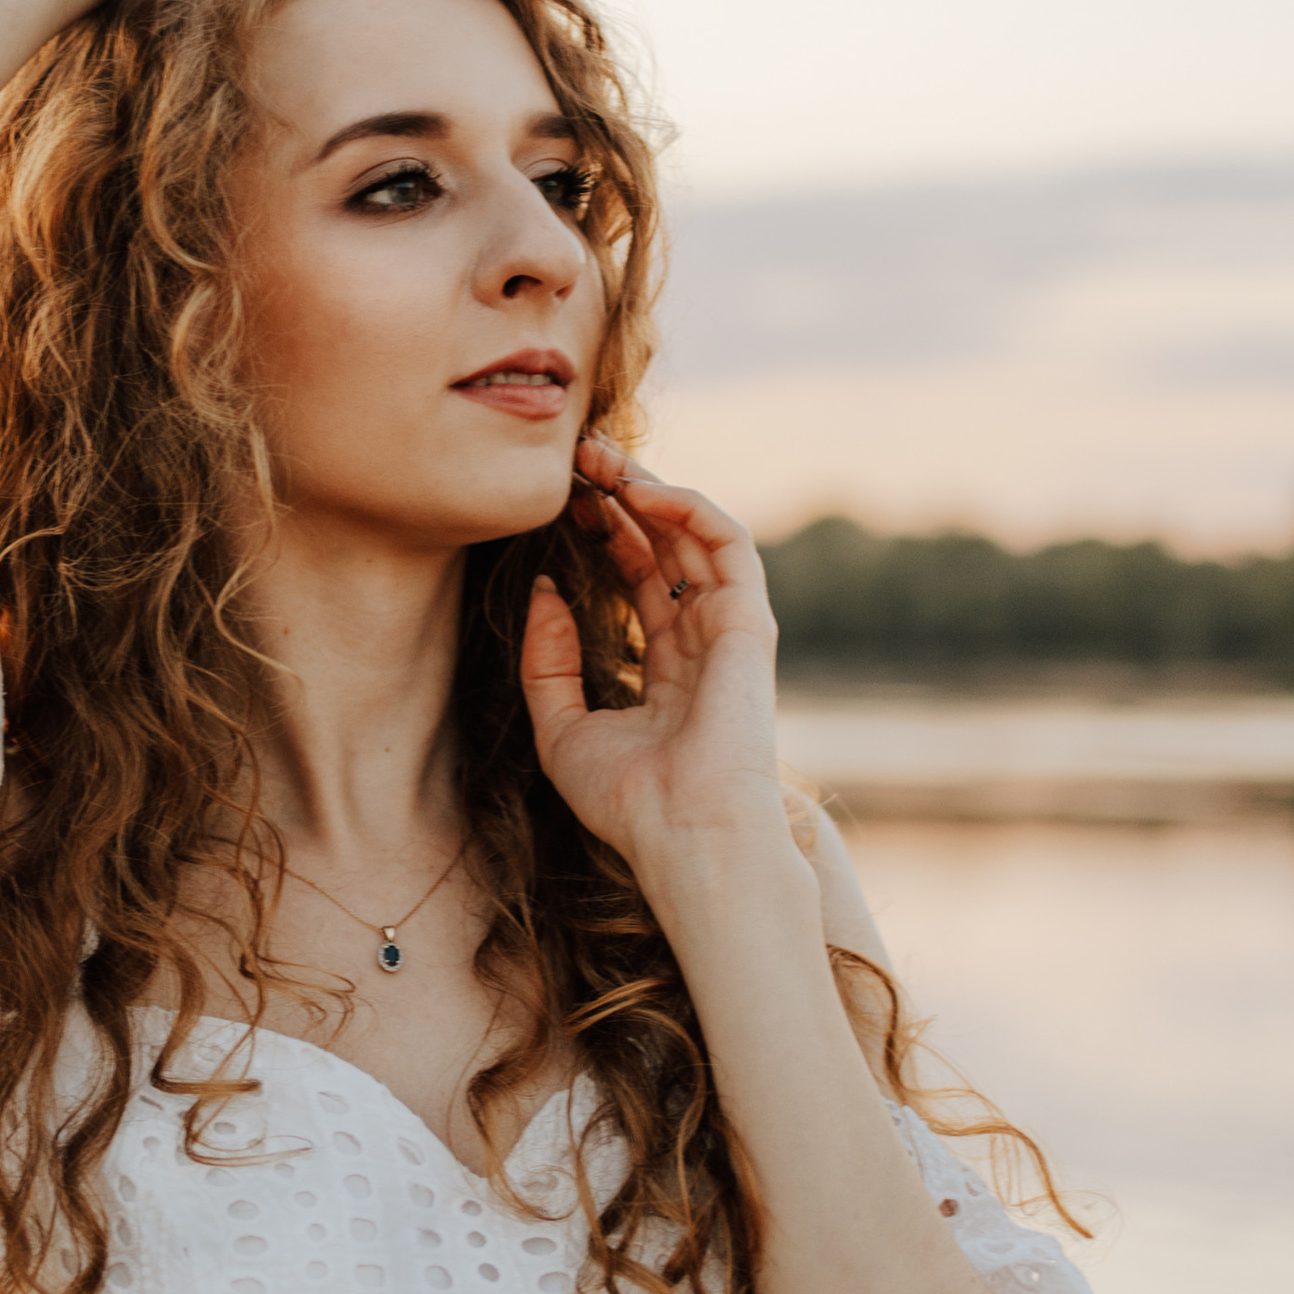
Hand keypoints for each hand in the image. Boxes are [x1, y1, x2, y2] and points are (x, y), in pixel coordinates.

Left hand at [519, 436, 796, 878]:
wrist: (684, 834)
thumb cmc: (628, 801)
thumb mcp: (560, 729)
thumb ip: (547, 661)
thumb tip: (544, 590)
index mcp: (668, 668)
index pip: (640, 579)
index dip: (604, 534)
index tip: (564, 501)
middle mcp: (703, 642)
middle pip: (666, 547)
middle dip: (622, 497)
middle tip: (577, 458)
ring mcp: (729, 630)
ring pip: (695, 535)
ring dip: (649, 488)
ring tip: (598, 459)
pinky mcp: (749, 622)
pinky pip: (727, 543)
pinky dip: (687, 507)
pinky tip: (639, 490)